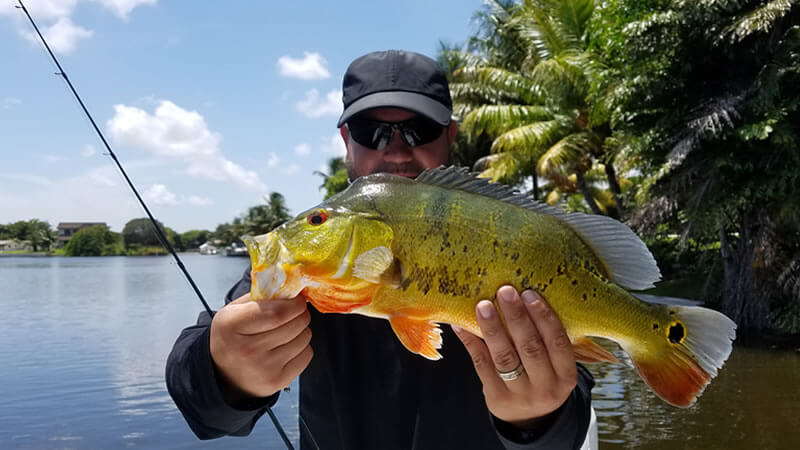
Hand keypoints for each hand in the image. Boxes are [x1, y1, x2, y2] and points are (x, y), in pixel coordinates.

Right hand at [209, 293, 312, 405]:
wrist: (223, 375)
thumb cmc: (232, 337)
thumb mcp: (234, 311)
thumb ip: (259, 295)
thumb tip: (289, 283)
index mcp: (232, 325)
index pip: (277, 312)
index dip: (295, 303)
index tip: (297, 300)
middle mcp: (247, 349)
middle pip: (295, 323)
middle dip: (300, 313)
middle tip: (294, 313)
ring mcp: (264, 368)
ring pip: (304, 337)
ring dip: (301, 330)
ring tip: (286, 331)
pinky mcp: (278, 381)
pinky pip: (307, 355)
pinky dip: (302, 348)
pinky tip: (287, 347)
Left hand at [454, 286, 576, 429]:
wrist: (528, 418)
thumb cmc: (541, 377)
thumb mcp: (555, 364)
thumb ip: (545, 338)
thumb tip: (522, 295)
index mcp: (566, 375)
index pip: (557, 343)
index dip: (543, 317)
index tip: (529, 293)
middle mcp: (546, 386)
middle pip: (530, 348)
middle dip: (517, 318)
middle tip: (505, 292)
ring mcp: (521, 395)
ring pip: (505, 358)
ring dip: (493, 329)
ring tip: (483, 306)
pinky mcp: (497, 398)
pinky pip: (482, 366)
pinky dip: (471, 343)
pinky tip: (462, 325)